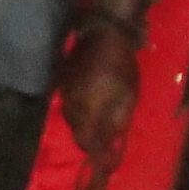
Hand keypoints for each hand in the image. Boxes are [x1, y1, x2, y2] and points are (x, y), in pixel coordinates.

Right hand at [62, 18, 142, 166]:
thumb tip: (112, 147)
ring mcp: (62, 93)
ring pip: (71, 118)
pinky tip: (90, 100)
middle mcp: (69, 106)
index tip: (108, 156)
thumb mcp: (128, 97)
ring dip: (84, 122)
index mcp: (86, 111)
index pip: (85, 143)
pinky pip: (68, 103)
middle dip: (91, 137)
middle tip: (107, 134)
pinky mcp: (60, 81)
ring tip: (99, 116)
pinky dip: (78, 107)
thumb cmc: (121, 66)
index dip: (97, 153)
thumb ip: (118, 123)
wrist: (103, 33)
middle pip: (76, 132)